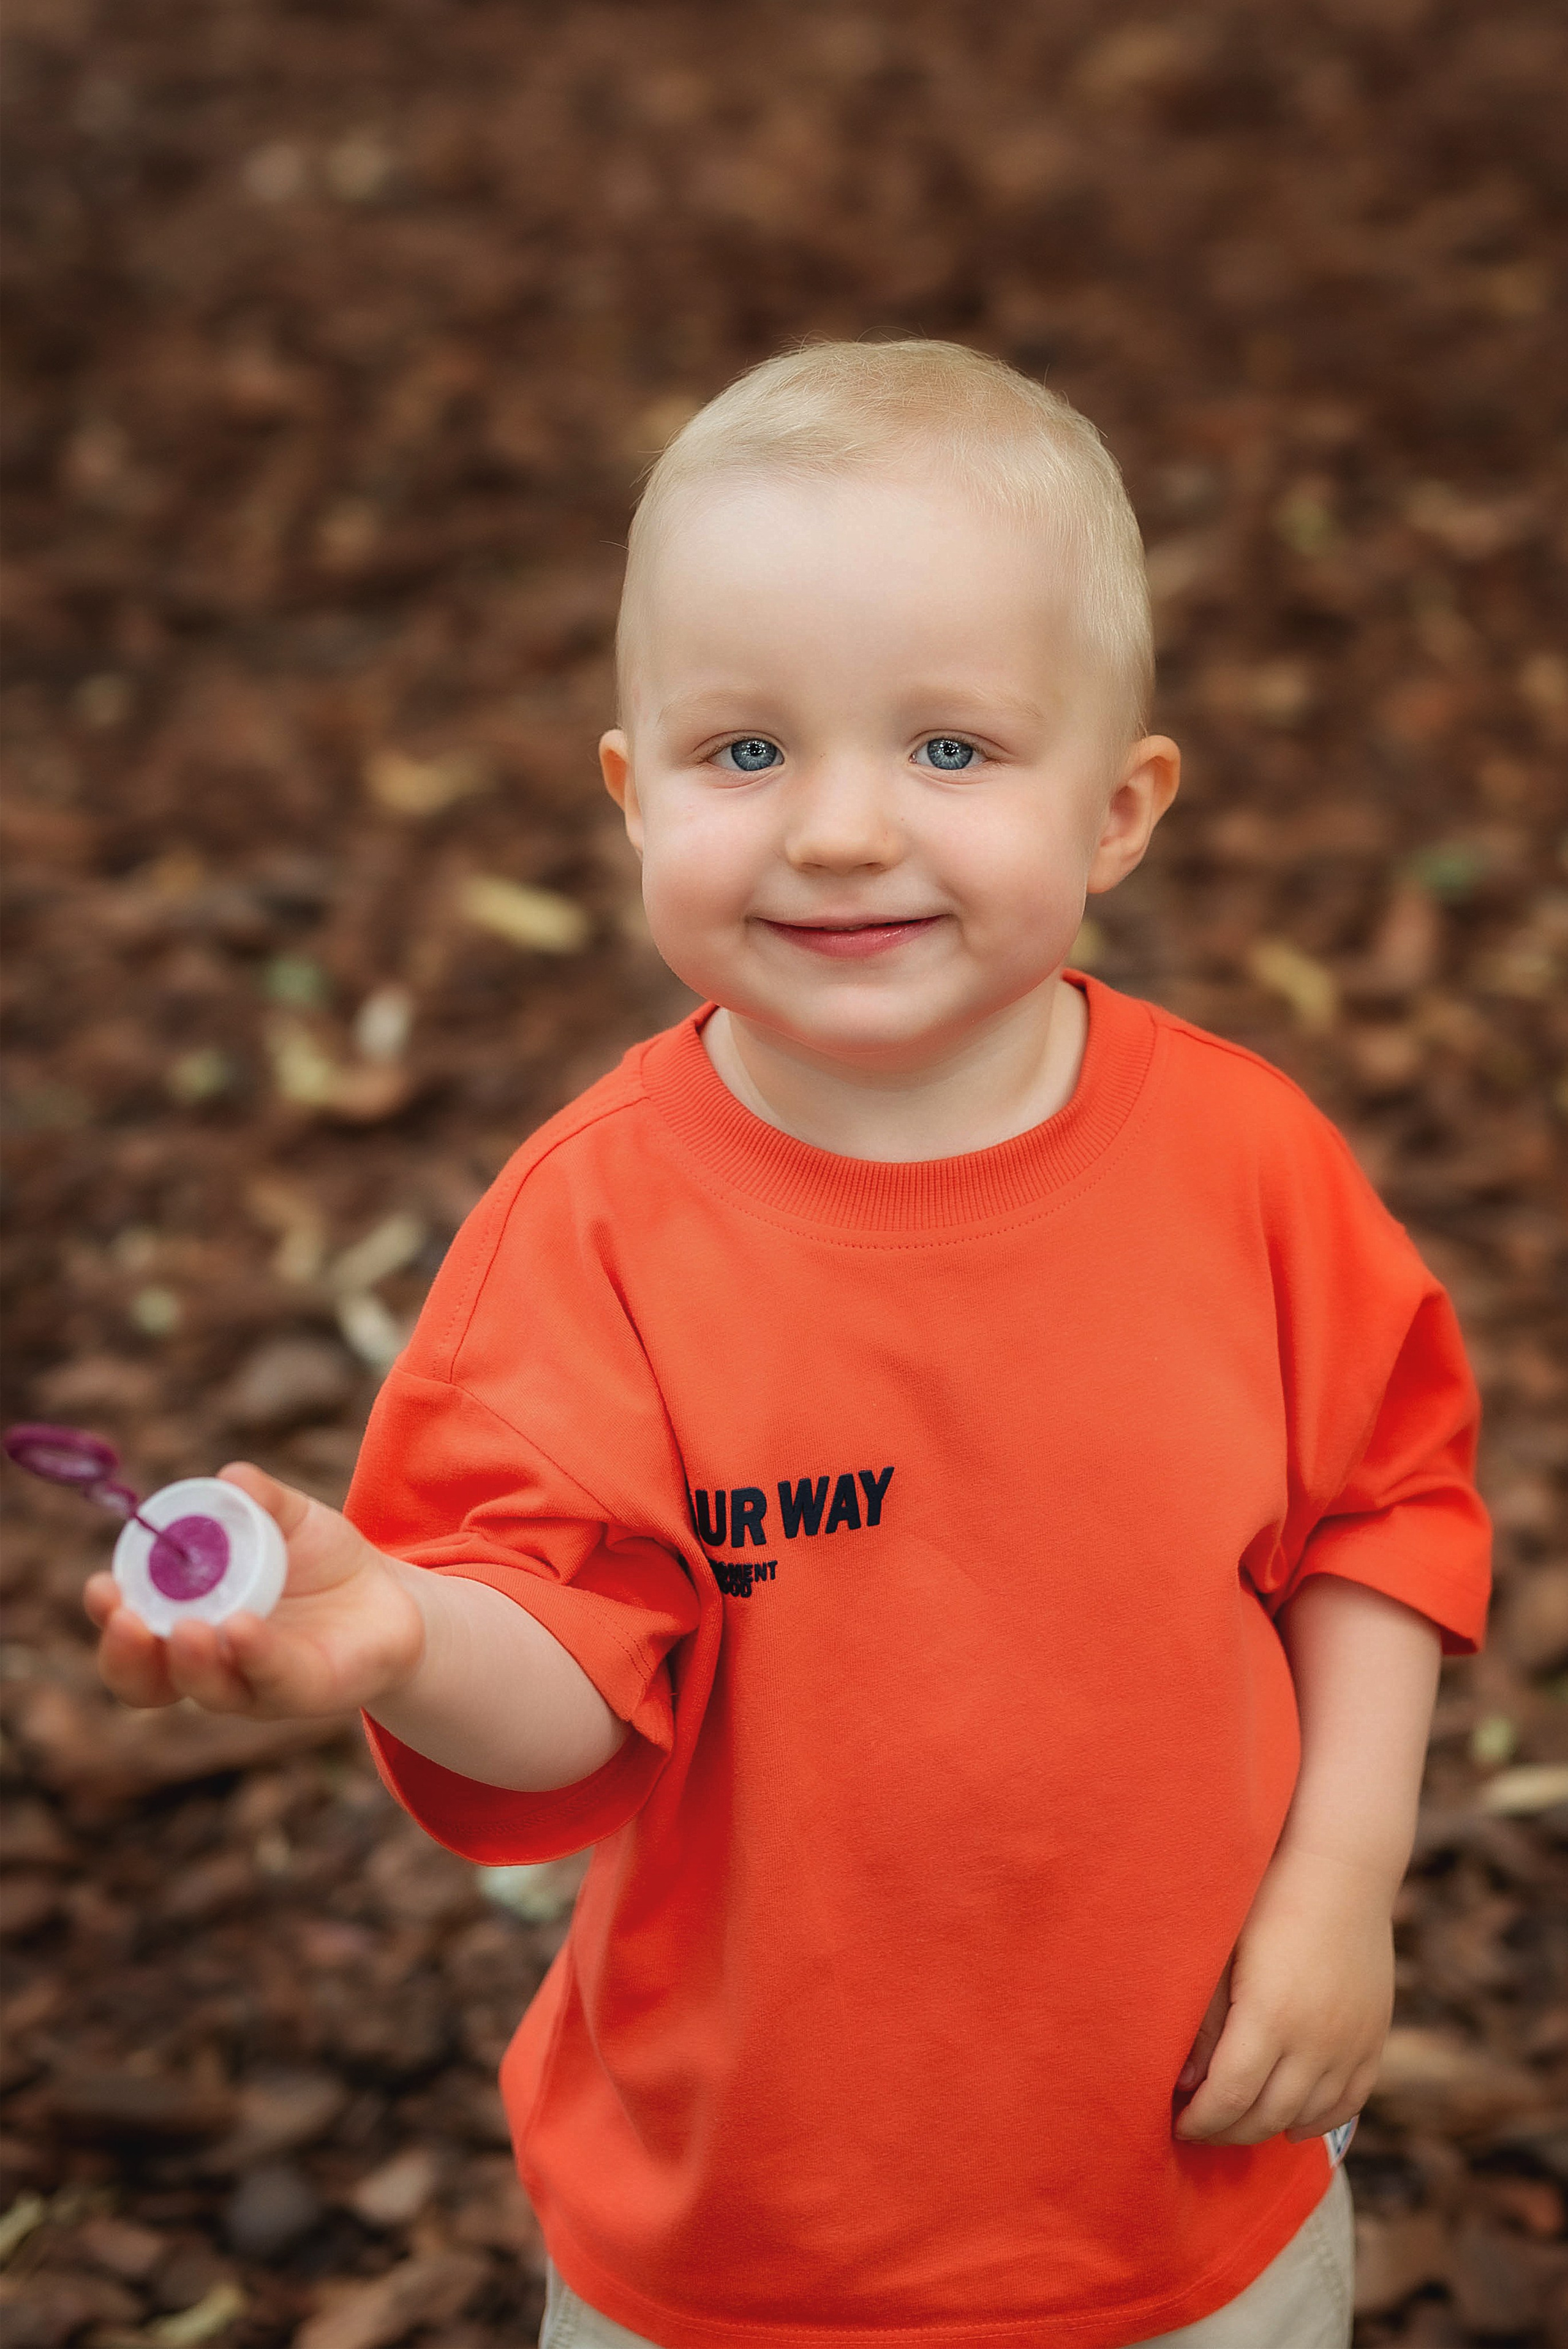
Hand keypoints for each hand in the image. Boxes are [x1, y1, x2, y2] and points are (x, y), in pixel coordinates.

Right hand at [83, 1463, 425, 1720]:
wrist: (389, 1597)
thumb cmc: (322, 1560)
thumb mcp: (292, 1520)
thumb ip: (260, 1499)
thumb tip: (230, 1478)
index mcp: (189, 1619)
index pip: (131, 1632)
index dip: (109, 1616)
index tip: (101, 1585)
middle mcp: (211, 1662)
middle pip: (149, 1681)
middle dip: (129, 1654)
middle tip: (126, 1618)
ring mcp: (255, 1684)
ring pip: (208, 1689)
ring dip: (192, 1661)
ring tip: (192, 1627)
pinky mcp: (305, 1691)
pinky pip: (273, 1679)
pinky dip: (255, 1655)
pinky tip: (244, 1627)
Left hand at [1174, 1842, 1392, 2146]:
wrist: (1341, 1870)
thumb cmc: (1267, 1899)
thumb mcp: (1224, 1954)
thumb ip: (1205, 2022)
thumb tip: (1185, 2085)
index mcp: (1270, 2015)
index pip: (1228, 2096)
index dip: (1199, 2120)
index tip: (1177, 2122)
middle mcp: (1316, 2039)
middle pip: (1266, 2115)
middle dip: (1226, 2130)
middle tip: (1199, 2127)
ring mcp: (1350, 2042)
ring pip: (1306, 2116)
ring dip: (1267, 2129)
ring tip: (1236, 2123)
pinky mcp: (1373, 2038)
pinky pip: (1348, 2102)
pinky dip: (1317, 2121)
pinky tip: (1291, 2123)